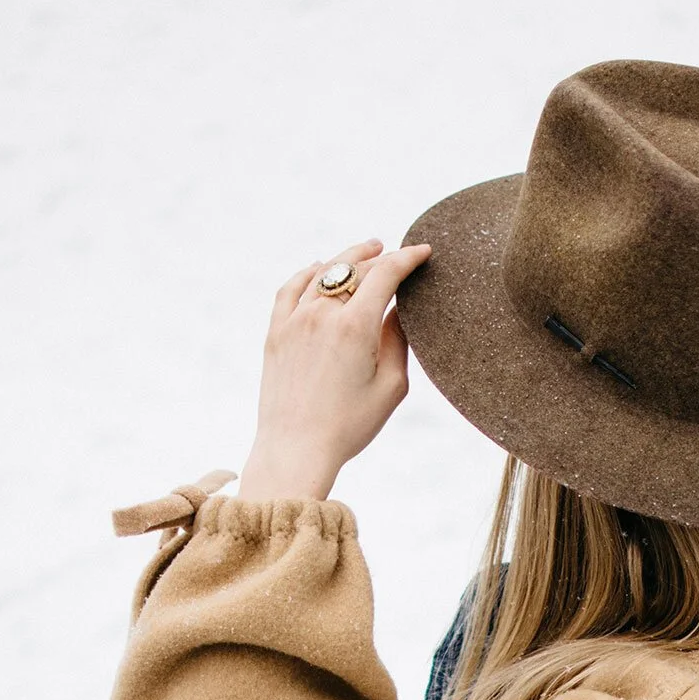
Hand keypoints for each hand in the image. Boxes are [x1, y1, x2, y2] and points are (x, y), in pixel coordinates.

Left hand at [238, 237, 431, 500]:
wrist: (296, 448)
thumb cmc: (350, 425)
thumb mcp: (391, 387)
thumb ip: (397, 340)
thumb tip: (397, 308)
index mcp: (355, 327)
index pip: (386, 274)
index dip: (407, 258)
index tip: (423, 252)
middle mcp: (322, 314)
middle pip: (355, 268)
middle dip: (380, 257)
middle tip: (396, 253)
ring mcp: (295, 320)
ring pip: (324, 273)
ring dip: (348, 258)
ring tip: (366, 251)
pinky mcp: (276, 332)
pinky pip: (292, 287)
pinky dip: (309, 272)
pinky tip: (319, 267)